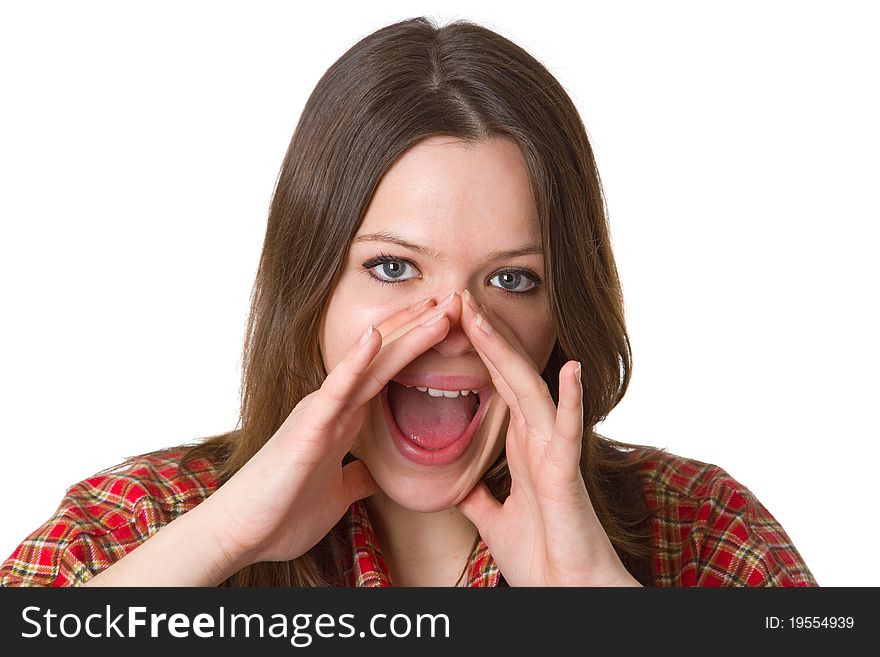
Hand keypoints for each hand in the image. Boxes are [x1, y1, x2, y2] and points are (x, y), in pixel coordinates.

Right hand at [202, 296, 455, 570]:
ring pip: (371, 364)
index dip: (419, 347)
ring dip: (406, 334)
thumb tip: (372, 474)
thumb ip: (355, 477)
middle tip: (457, 299)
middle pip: (387, 357)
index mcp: (344, 419)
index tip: (451, 324)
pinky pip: (337, 389)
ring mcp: (321, 411)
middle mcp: (334, 406)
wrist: (241, 534)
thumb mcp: (337, 495)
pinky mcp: (308, 426)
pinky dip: (356, 361)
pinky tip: (374, 336)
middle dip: (423, 328)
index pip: (390, 373)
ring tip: (438, 306)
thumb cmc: (282, 513)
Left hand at [455, 289, 639, 586]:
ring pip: (529, 391)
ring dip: (507, 352)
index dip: (476, 353)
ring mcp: (554, 453)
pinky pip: (567, 432)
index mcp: (521, 447)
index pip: (496, 386)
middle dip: (484, 337)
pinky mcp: (566, 475)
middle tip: (459, 297)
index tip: (452, 321)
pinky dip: (569, 399)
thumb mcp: (494, 519)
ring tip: (483, 315)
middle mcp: (538, 440)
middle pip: (509, 376)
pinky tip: (568, 368)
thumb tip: (462, 485)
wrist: (566, 593)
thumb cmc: (541, 557)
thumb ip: (481, 495)